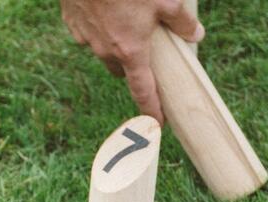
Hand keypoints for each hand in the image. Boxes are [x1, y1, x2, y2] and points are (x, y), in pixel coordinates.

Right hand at [61, 0, 204, 119]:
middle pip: (121, 70)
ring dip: (114, 45)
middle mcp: (105, 50)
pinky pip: (88, 32)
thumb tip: (196, 35)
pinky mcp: (71, 21)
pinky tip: (105, 10)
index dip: (151, 109)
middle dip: (133, 67)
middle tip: (145, 51)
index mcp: (130, 50)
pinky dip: (98, 28)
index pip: (142, 90)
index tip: (157, 124)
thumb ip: (182, 21)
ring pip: (103, 51)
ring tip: (125, 23)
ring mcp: (85, 36)